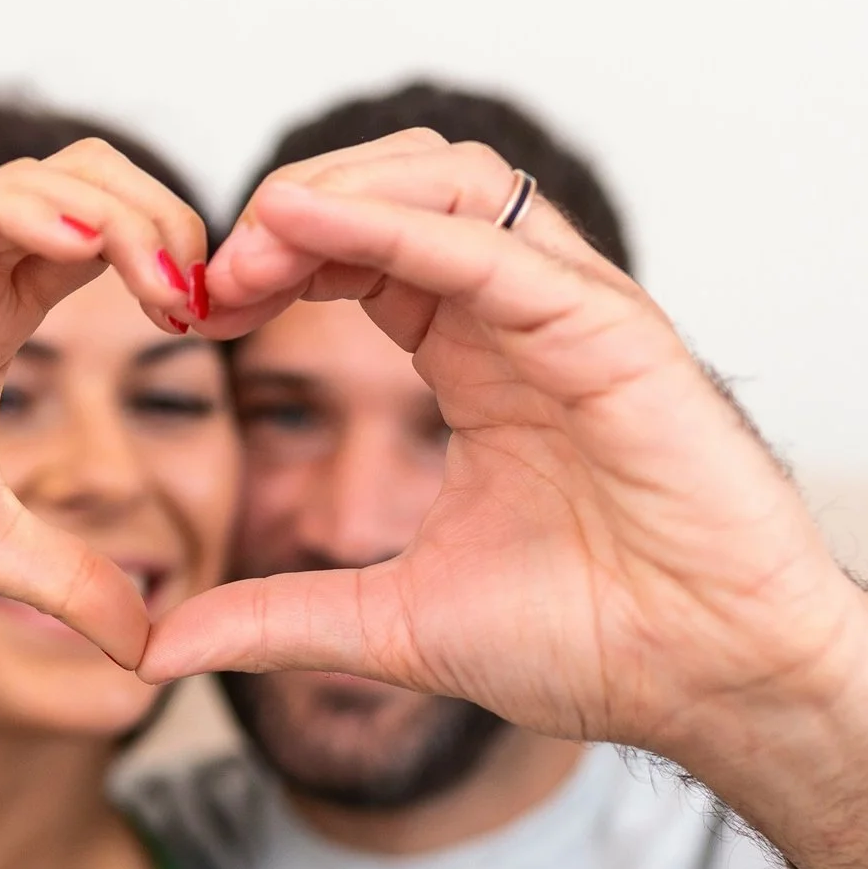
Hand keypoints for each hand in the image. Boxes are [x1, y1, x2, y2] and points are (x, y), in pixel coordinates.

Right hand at [0, 141, 208, 668]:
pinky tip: (80, 251)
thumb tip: (150, 651)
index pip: (118, 243)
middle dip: (172, 224)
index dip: (185, 264)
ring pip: (37, 179)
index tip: (230, 328)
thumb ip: (64, 579)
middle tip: (212, 301)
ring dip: (117, 215)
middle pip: (97, 185)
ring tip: (169, 281)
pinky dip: (18, 213)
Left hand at [144, 134, 867, 868]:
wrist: (712, 685)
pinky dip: (397, 226)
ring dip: (336, 194)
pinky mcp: (617, 336)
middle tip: (205, 277)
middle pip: (397, 187)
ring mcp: (576, 315)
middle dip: (289, 212)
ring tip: (249, 246)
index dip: (272, 263)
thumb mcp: (392, 626)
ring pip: (451, 184)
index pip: (360, 256)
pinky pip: (497, 251)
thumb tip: (155, 650)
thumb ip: (277, 620)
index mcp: (480, 362)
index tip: (189, 314)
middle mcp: (526, 318)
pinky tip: (309, 227)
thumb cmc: (595, 644)